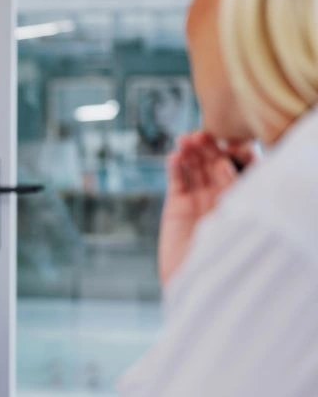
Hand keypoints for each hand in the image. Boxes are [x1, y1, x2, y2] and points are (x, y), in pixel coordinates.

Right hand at [158, 132, 254, 285]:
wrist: (199, 287)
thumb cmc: (229, 258)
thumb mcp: (240, 220)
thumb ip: (234, 190)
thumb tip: (232, 159)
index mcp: (246, 200)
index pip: (244, 167)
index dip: (238, 152)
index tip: (234, 143)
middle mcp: (223, 199)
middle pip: (216, 164)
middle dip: (210, 147)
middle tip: (204, 134)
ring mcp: (199, 202)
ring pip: (195, 169)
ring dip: (191, 153)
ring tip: (186, 139)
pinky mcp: (176, 209)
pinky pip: (176, 182)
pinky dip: (174, 168)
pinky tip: (175, 156)